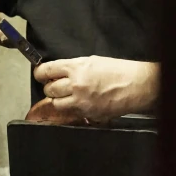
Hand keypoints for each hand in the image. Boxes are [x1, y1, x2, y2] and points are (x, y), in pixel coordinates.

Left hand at [34, 56, 158, 121]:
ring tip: (66, 97)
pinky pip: (71, 113)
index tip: (40, 75)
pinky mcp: (87, 113)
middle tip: (56, 86)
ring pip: (56, 104)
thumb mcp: (93, 61)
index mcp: (75, 67)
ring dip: (58, 100)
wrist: (136, 86)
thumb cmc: (118, 70)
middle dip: (50, 88)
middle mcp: (75, 84)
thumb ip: (74, 67)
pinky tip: (80, 103)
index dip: (40, 73)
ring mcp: (80, 101)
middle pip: (49, 89)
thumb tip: (60, 73)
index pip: (46, 70)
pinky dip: (72, 109)